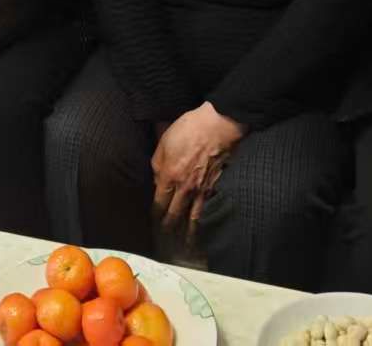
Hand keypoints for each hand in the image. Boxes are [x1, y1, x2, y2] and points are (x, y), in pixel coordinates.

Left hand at [151, 102, 244, 234]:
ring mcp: (202, 189)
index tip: (152, 224)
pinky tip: (203, 228)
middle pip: (174, 215)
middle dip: (168, 229)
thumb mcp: (164, 141)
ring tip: (184, 245)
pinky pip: (207, 208)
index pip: (159, 203)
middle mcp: (185, 187)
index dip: (155, 216)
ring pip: (192, 216)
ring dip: (187, 232)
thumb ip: (157, 163)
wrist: (219, 125)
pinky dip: (204, 221)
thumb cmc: (190, 129)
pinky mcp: (215, 186)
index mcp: (169, 176)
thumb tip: (157, 179)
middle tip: (164, 241)